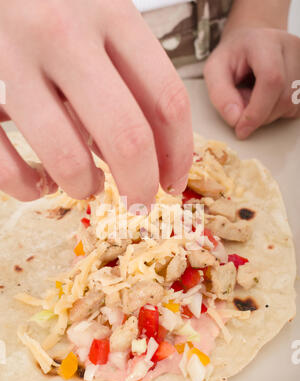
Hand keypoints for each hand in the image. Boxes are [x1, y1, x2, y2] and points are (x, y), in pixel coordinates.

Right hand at [0, 0, 192, 205]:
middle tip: (139, 204)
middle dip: (140, 185)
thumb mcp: (98, 14)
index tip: (173, 181)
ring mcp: (13, 59)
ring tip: (86, 185)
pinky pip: (4, 160)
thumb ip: (122, 75)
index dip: (179, 154)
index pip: (166, 99)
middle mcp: (64, 34)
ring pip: (67, 157)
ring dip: (83, 187)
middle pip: (127, 136)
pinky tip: (39, 184)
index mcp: (109, 12)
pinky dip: (27, 186)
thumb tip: (142, 153)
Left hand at [204, 27, 299, 138]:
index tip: (242, 129)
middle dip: (261, 116)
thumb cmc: (232, 56)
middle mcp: (291, 47)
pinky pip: (298, 107)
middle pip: (284, 97)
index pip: (271, 79)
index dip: (257, 111)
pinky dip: (280, 112)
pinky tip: (268, 99)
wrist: (251, 43)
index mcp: (265, 42)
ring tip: (255, 97)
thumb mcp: (214, 71)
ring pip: (293, 105)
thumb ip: (220, 94)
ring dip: (270, 114)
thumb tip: (235, 119)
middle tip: (242, 108)